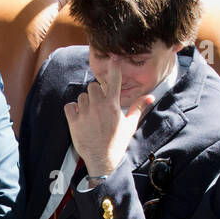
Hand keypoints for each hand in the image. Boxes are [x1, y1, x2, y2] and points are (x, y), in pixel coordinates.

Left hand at [65, 60, 153, 179]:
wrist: (103, 160)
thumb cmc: (117, 143)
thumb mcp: (130, 125)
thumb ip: (138, 107)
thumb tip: (150, 96)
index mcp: (113, 105)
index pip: (114, 80)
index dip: (114, 67)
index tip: (113, 58)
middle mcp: (98, 107)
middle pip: (93, 86)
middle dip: (95, 92)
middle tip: (98, 104)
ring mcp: (85, 114)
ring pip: (81, 96)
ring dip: (84, 102)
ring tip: (90, 114)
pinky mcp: (73, 122)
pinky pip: (69, 106)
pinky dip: (72, 110)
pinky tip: (78, 117)